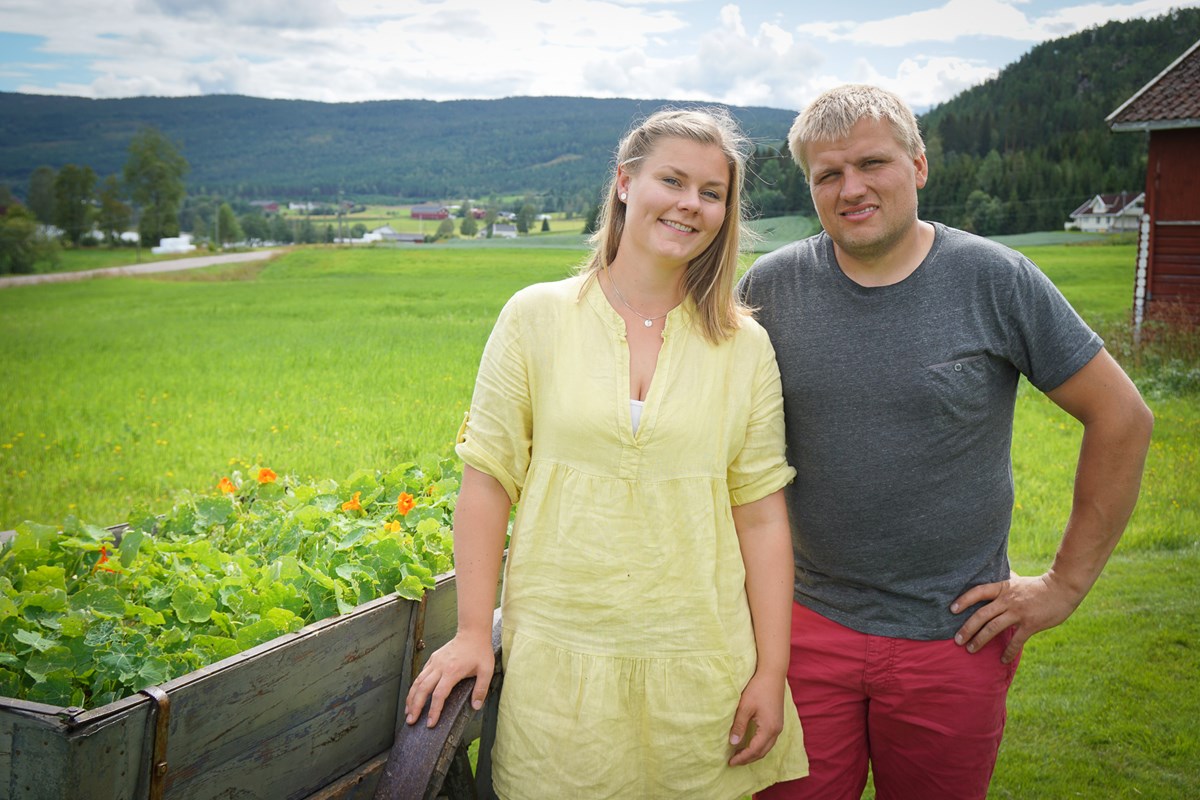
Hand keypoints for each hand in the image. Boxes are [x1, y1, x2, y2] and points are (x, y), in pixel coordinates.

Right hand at [404, 631, 493, 727]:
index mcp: (452, 672)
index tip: (430, 723)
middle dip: (415, 706)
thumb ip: (481, 689)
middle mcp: (439, 667)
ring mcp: (435, 662)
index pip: (439, 695)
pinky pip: (421, 674)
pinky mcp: (433, 659)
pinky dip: (416, 686)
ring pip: (418, 681)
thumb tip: (475, 706)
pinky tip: (414, 695)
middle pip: (422, 689)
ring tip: (408, 711)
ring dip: (411, 697)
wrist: (472, 632)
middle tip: (411, 721)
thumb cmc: (479, 651)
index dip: (434, 710)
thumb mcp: (486, 670)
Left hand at [727, 670, 785, 765]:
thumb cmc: (758, 688)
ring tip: (739, 754)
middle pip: (762, 752)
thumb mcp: (745, 707)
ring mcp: (778, 726)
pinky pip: (768, 740)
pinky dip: (758, 746)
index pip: (754, 750)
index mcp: (769, 728)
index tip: (730, 762)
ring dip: (753, 753)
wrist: (772, 675)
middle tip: (733, 761)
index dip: (742, 758)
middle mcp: (776, 730)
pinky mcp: (777, 722)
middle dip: (748, 759)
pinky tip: (749, 743)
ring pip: (766, 747)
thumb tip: (733, 743)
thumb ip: (739, 726)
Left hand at [951, 570, 1085, 663]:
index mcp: (1003, 588)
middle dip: (967, 628)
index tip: (952, 610)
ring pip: (993, 628)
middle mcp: (1007, 600)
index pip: (978, 592)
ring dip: (980, 640)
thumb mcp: (1019, 580)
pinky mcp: (1030, 624)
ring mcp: (1018, 613)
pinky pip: (1016, 641)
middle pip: (981, 614)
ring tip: (971, 650)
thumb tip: (998, 574)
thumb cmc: (1039, 585)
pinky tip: (1002, 660)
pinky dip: (1008, 652)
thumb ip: (1006, 581)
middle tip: (957, 640)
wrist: (1062, 588)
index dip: (964, 600)